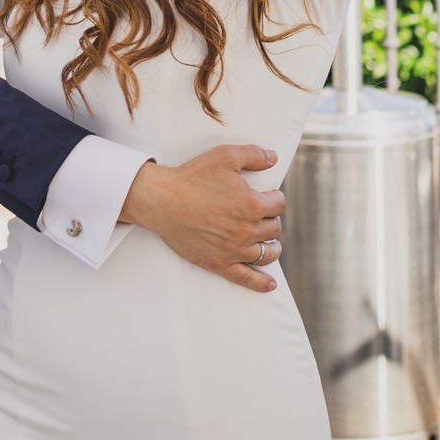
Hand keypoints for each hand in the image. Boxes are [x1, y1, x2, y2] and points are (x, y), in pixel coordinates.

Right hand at [121, 145, 285, 293]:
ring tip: (270, 245)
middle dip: (271, 220)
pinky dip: (261, 283)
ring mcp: (234, 249)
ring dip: (272, 248)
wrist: (162, 200)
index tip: (269, 196)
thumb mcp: (224, 156)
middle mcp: (247, 229)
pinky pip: (247, 278)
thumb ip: (253, 155)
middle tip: (262, 216)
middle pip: (274, 229)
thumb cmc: (192, 177)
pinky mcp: (219, 263)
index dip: (275, 198)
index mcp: (252, 204)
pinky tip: (270, 284)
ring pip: (266, 253)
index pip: (278, 204)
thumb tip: (274, 158)